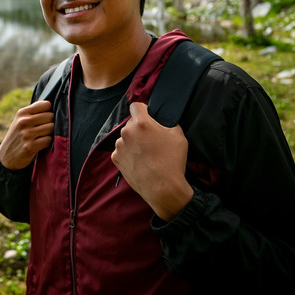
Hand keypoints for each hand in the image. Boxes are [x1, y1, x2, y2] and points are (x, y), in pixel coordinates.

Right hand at [0, 100, 54, 169]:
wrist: (6, 156)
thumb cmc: (18, 135)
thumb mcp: (20, 119)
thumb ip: (34, 111)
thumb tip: (52, 105)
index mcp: (22, 113)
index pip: (46, 105)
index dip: (49, 111)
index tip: (45, 117)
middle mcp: (23, 122)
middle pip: (50, 116)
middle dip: (50, 122)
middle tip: (43, 128)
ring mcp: (26, 134)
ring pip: (51, 128)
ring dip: (49, 133)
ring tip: (41, 136)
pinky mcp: (30, 147)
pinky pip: (48, 140)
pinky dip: (47, 142)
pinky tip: (40, 143)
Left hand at [111, 102, 193, 220]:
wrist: (163, 188)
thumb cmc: (172, 161)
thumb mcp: (178, 135)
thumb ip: (167, 121)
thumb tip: (161, 119)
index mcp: (141, 123)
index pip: (136, 106)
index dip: (143, 110)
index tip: (148, 116)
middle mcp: (127, 132)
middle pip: (131, 123)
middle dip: (140, 128)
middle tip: (151, 140)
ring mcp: (119, 146)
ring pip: (126, 137)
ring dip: (133, 141)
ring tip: (146, 154)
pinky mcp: (116, 158)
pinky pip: (121, 150)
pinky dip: (128, 153)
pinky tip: (140, 161)